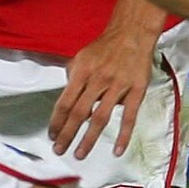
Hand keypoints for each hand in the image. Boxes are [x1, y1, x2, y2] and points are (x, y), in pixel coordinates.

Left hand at [51, 25, 158, 157]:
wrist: (132, 33)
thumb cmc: (105, 47)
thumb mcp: (81, 57)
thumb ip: (72, 77)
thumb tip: (67, 100)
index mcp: (82, 72)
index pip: (65, 102)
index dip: (57, 121)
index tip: (52, 135)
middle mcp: (98, 80)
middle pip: (79, 113)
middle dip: (67, 135)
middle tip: (59, 150)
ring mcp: (118, 86)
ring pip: (100, 118)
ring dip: (88, 139)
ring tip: (79, 154)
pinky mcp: (136, 90)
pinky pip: (129, 117)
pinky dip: (123, 135)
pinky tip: (117, 150)